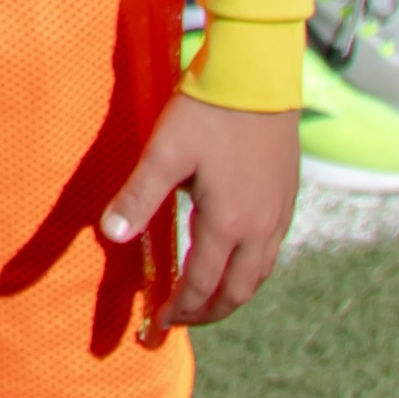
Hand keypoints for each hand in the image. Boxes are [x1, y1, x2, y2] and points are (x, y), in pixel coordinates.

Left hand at [98, 89, 302, 327]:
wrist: (258, 75)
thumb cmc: (207, 111)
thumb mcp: (164, 153)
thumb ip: (138, 197)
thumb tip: (110, 236)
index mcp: (228, 223)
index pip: (203, 285)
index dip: (181, 309)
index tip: (160, 322)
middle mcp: (261, 228)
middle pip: (238, 292)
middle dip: (209, 312)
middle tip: (182, 320)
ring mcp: (279, 214)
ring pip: (259, 274)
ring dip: (232, 294)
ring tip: (207, 298)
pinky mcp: (288, 197)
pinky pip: (272, 251)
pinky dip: (250, 269)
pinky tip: (234, 258)